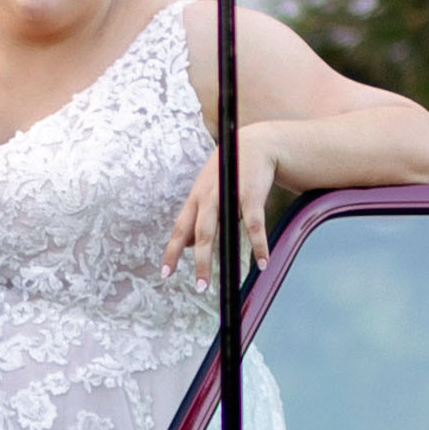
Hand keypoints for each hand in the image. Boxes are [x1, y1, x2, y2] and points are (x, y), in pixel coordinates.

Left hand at [159, 143, 267, 278]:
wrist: (255, 143)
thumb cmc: (230, 171)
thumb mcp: (208, 190)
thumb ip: (199, 216)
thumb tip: (189, 245)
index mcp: (196, 198)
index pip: (180, 229)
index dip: (172, 252)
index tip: (166, 273)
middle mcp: (208, 197)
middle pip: (199, 234)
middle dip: (198, 262)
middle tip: (199, 287)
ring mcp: (228, 195)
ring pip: (219, 232)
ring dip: (218, 259)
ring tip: (220, 282)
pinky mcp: (251, 195)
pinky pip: (254, 226)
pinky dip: (258, 245)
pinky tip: (262, 262)